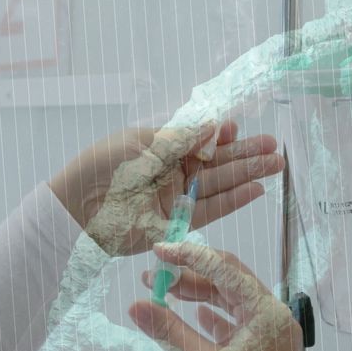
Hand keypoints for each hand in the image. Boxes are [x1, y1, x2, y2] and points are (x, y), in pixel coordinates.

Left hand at [48, 122, 283, 255]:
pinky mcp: (175, 225)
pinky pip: (208, 212)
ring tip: (276, 165)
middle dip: (246, 154)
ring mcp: (175, 199)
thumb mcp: (139, 146)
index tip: (240, 129)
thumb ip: (178, 140)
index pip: (200, 141)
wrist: (74, 211)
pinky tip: (256, 190)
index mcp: (160, 149)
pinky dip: (233, 201)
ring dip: (247, 175)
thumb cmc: (100, 170)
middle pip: (216, 163)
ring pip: (218, 186)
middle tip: (276, 148)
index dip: (222, 136)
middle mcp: (172, 174)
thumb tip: (213, 125)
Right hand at [129, 242, 307, 350]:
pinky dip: (215, 316)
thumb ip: (168, 331)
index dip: (188, 256)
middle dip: (190, 275)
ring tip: (164, 293)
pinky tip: (195, 313)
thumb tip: (135, 305)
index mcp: (266, 313)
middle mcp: (274, 316)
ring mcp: (273, 333)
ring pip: (232, 301)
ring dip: (199, 295)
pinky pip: (239, 322)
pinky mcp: (267, 350)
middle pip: (229, 280)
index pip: (224, 268)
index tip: (157, 251)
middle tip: (154, 275)